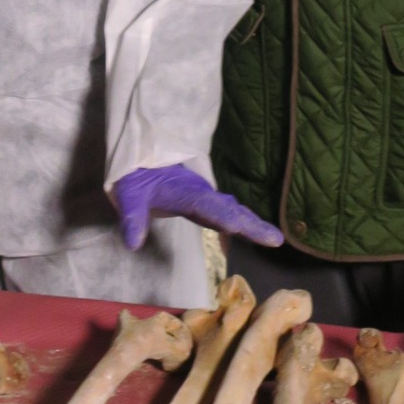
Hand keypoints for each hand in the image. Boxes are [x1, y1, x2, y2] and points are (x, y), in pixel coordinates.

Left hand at [113, 164, 284, 252]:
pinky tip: (249, 235)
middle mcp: (200, 193)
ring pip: (232, 209)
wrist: (139, 159)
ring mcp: (203, 196)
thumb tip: (133, 244)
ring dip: (252, 223)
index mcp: (185, 191)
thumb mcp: (128, 195)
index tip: (240, 226)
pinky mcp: (202, 201)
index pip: (207, 205)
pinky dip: (242, 222)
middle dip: (252, 223)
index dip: (224, 216)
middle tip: (275, 239)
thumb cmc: (135, 178)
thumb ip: (132, 218)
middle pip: (230, 208)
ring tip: (273, 238)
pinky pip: (226, 211)